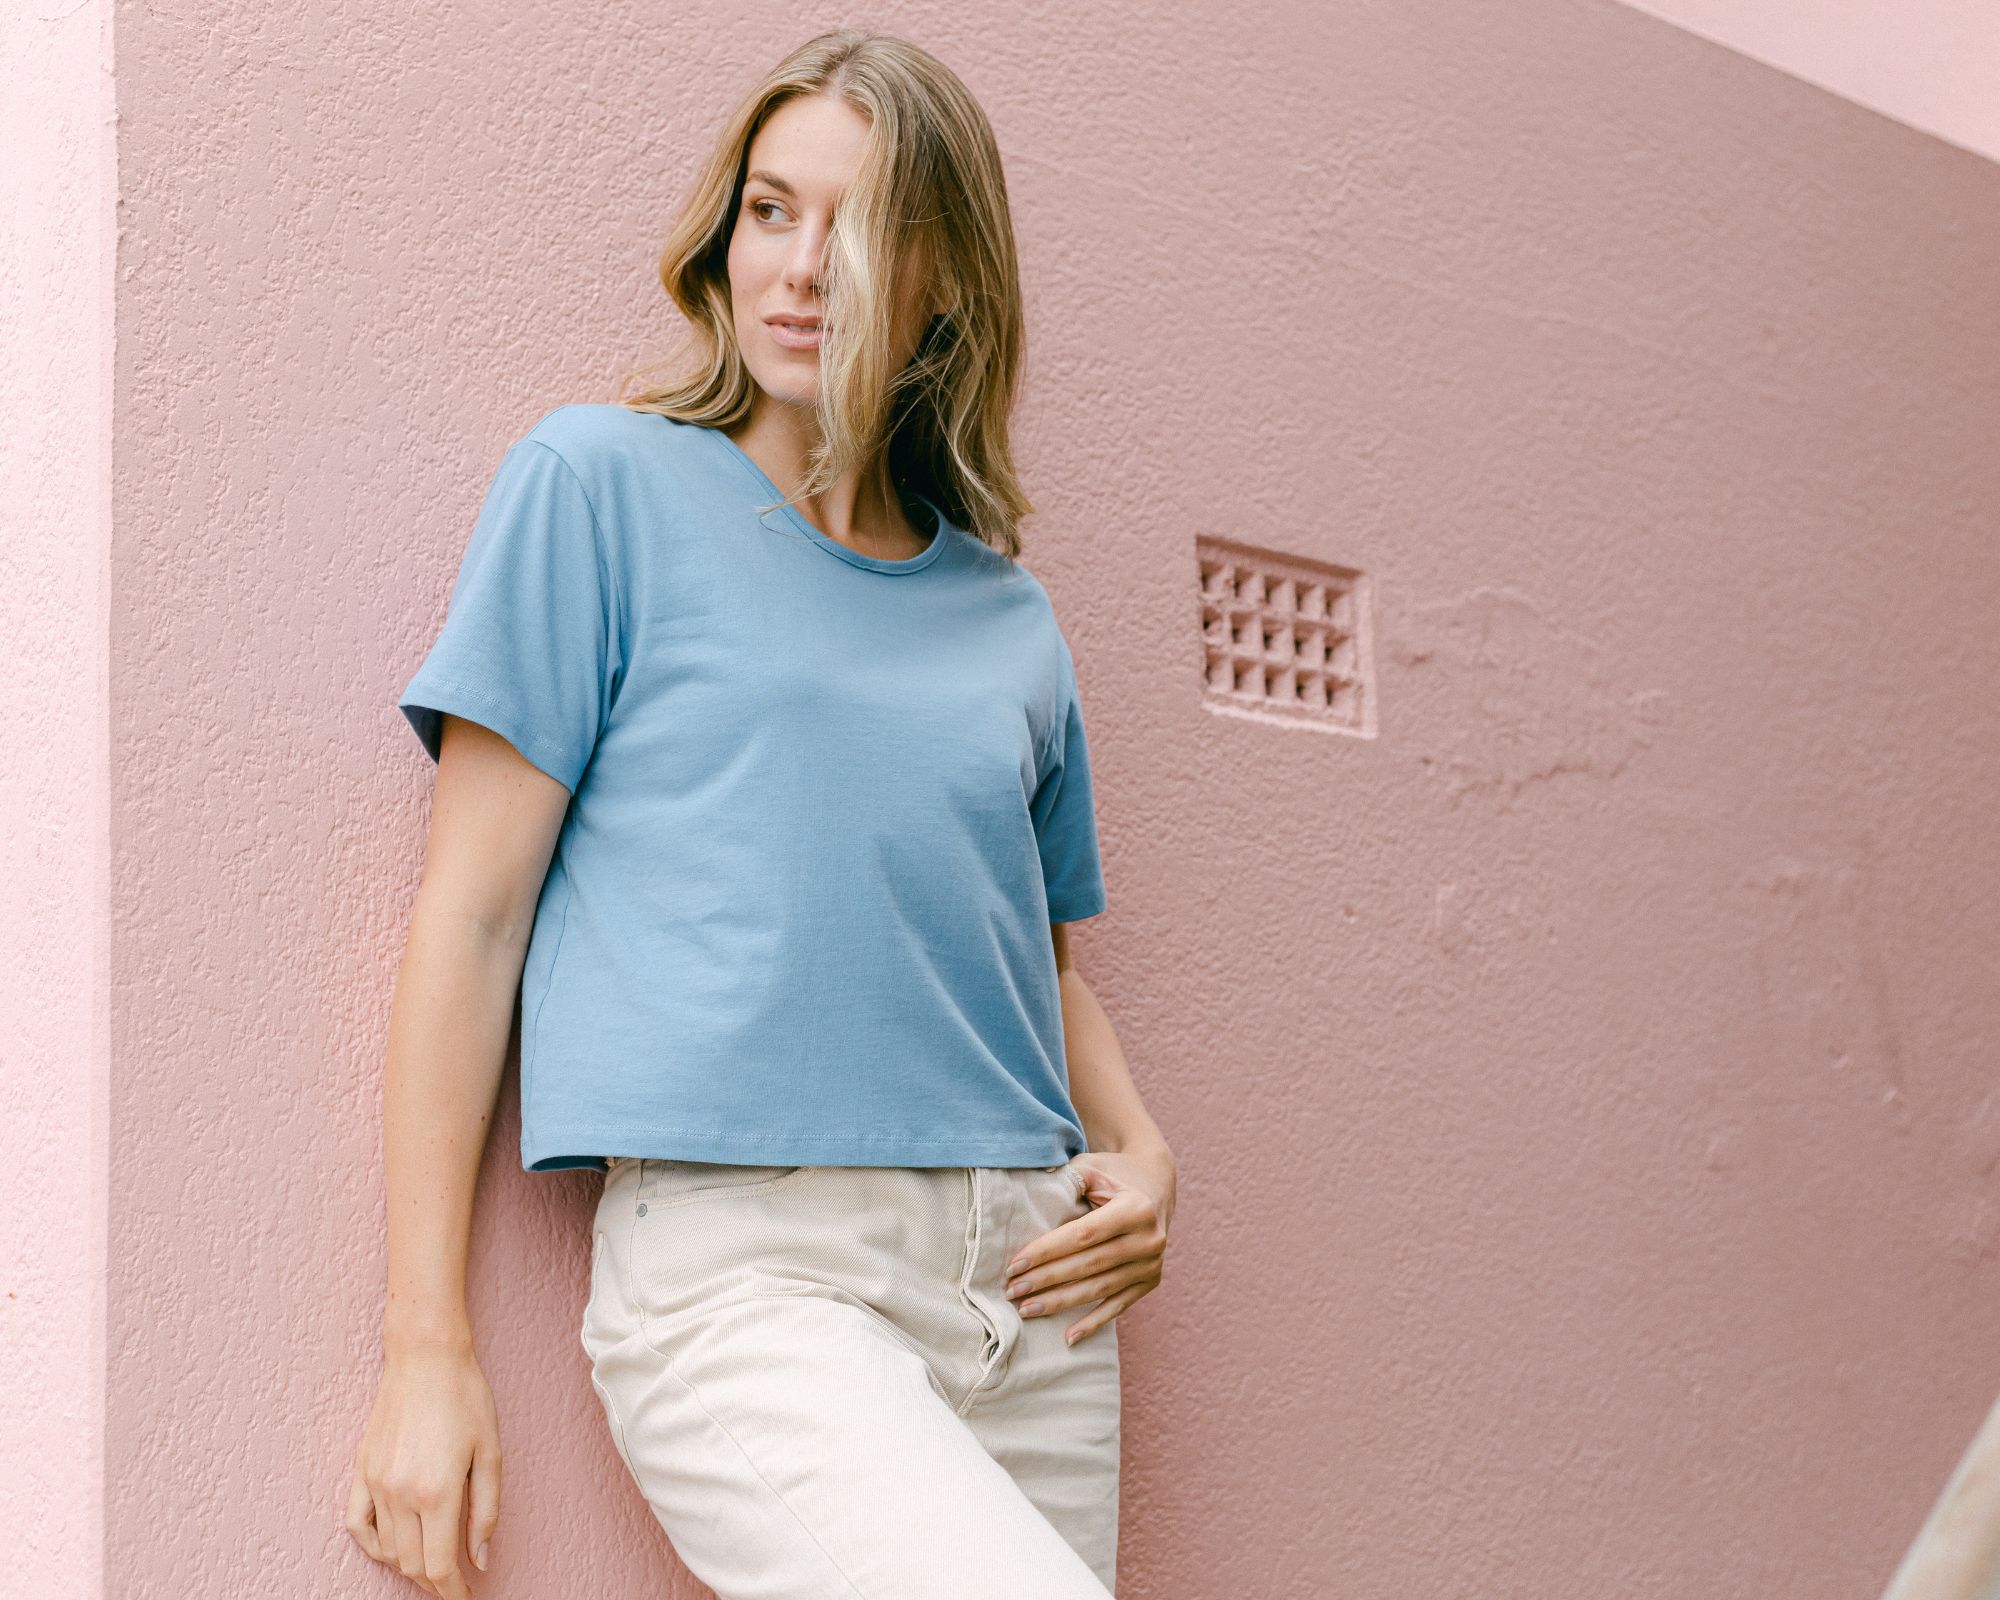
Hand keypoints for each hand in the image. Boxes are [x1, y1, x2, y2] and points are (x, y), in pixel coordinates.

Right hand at [345, 1339, 501, 1596]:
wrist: (426, 1357)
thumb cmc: (466, 1398)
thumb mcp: (491, 1453)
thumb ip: (486, 1511)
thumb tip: (479, 1559)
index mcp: (436, 1492)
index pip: (438, 1566)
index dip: (453, 1591)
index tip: (466, 1598)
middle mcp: (399, 1493)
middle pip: (411, 1564)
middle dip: (434, 1582)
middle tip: (456, 1581)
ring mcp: (375, 1483)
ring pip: (386, 1549)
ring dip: (409, 1564)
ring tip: (434, 1561)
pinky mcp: (361, 1470)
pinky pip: (357, 1525)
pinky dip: (375, 1545)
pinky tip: (394, 1544)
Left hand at [1005, 1145, 1176, 1344]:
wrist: (1155, 1187)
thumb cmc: (1112, 1176)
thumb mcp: (1094, 1167)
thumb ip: (1068, 1177)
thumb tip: (1035, 1182)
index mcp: (1136, 1208)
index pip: (1083, 1235)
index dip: (1047, 1251)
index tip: (1015, 1264)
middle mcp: (1149, 1239)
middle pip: (1089, 1265)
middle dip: (1047, 1280)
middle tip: (1013, 1290)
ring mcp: (1152, 1264)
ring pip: (1099, 1289)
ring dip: (1061, 1303)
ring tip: (1027, 1309)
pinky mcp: (1150, 1282)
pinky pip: (1118, 1306)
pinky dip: (1093, 1323)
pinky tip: (1068, 1337)